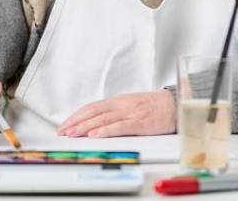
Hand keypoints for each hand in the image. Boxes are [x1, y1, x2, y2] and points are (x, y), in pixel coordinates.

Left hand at [57, 90, 175, 137]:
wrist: (176, 104)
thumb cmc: (155, 107)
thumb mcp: (132, 106)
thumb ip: (116, 112)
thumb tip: (98, 122)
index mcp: (119, 101)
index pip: (92, 107)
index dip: (77, 115)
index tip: (64, 125)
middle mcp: (122, 105)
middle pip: (93, 112)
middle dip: (75, 122)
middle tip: (62, 131)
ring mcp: (130, 113)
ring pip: (103, 119)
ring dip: (85, 127)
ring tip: (72, 134)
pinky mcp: (140, 122)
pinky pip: (120, 126)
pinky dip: (105, 130)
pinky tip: (95, 135)